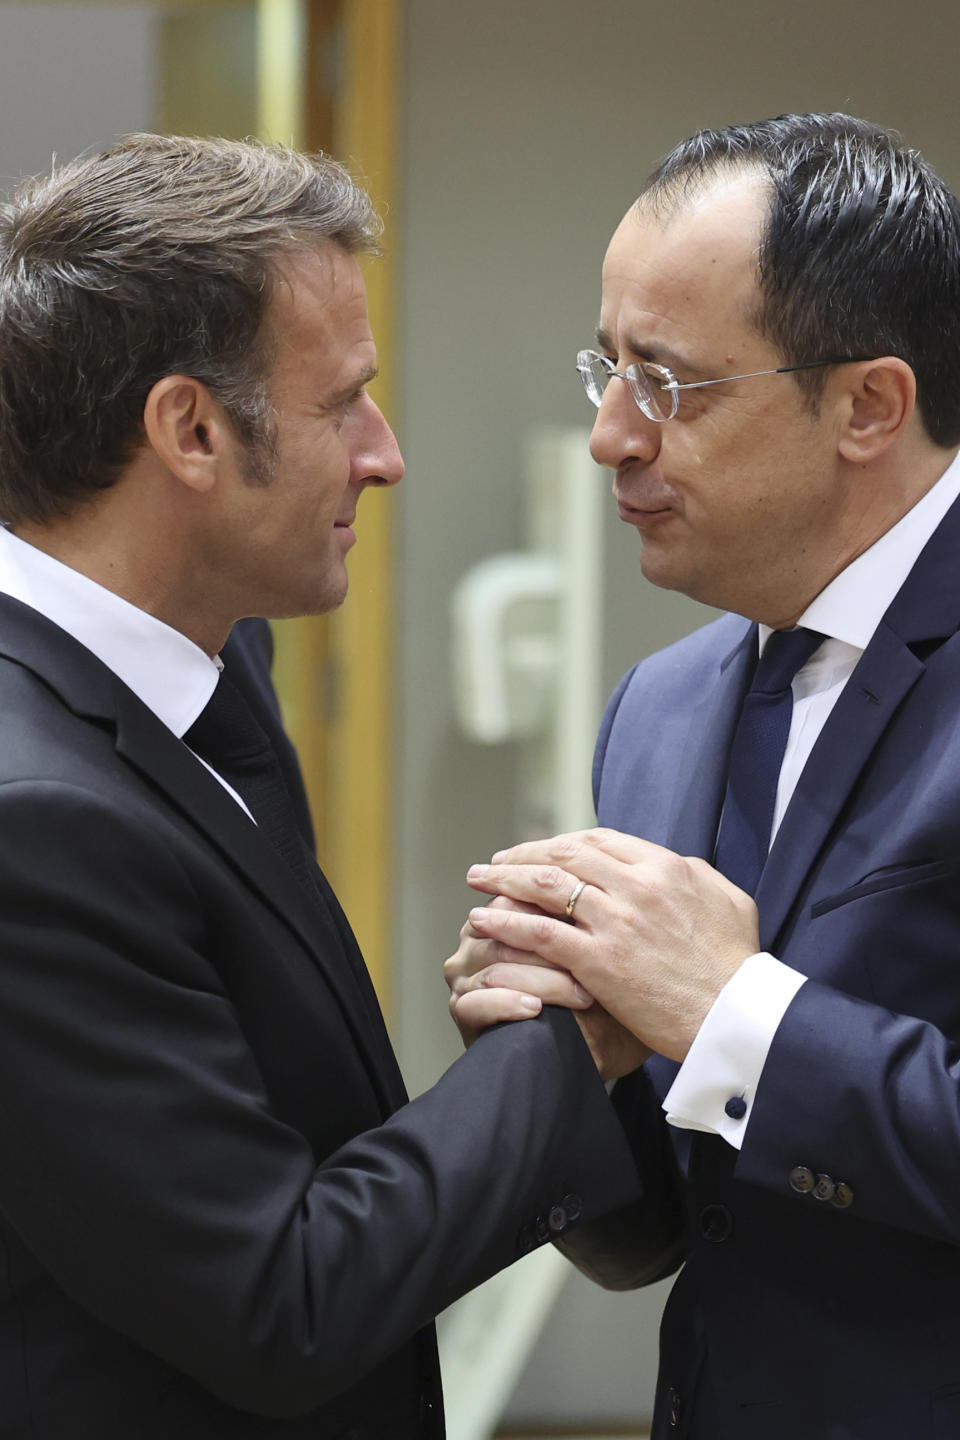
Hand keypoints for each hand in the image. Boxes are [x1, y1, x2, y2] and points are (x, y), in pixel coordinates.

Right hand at [444, 894, 649, 1080]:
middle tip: (594, 958)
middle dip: (551, 944)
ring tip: (582, 995)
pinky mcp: (463, 1011)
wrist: (584, 1049)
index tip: (601, 920)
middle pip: (504, 925)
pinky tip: (536, 1008)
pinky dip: (508, 1004)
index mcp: (503, 911)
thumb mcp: (596, 952)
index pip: (521, 895)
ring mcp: (467, 974)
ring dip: (541, 979)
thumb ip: (588, 917)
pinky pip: (477, 1003)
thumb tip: (612, 880)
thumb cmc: (595, 996)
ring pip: (496, 966)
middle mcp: (478, 938)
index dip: (559, 907)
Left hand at [464, 828, 759, 1061]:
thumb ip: (697, 876)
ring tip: (478, 879)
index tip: (541, 849)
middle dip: (523, 854)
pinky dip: (508, 924)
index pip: (600, 841)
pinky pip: (541, 935)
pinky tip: (484, 922)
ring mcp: (614, 923)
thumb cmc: (737, 965)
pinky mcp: (598, 961)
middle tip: (497, 861)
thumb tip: (675, 866)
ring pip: (545, 887)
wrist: (736, 1016)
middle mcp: (636, 886)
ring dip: (504, 880)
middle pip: (564, 856)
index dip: (562, 842)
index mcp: (666, 868)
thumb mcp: (730, 902)